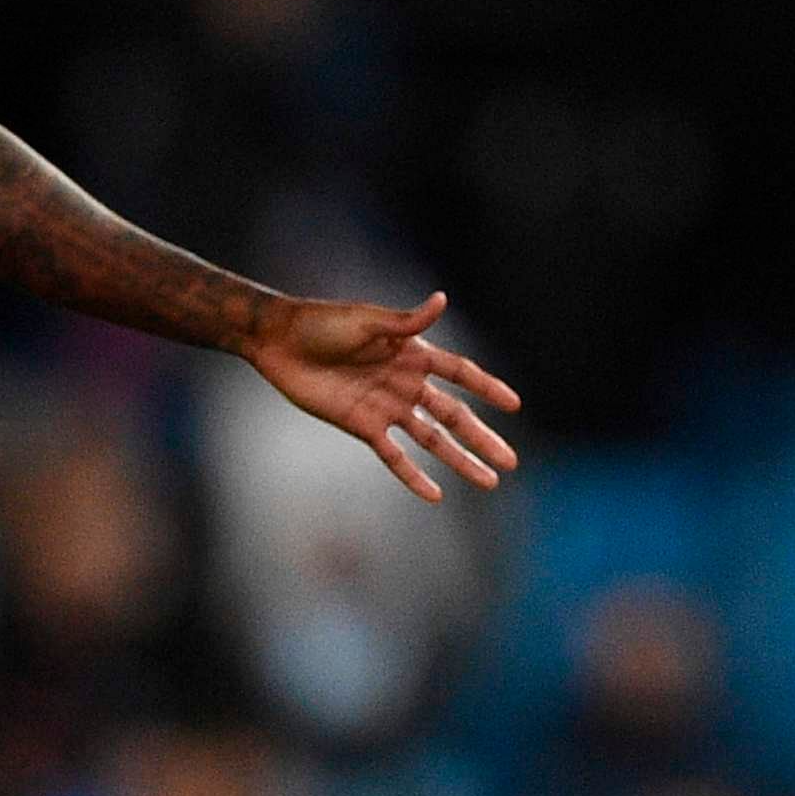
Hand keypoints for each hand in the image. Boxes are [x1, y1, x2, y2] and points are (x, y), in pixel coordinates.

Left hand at [247, 289, 524, 500]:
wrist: (280, 342)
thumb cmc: (323, 323)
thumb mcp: (367, 320)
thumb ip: (406, 321)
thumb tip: (442, 300)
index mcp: (413, 353)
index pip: (460, 374)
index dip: (487, 388)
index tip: (514, 405)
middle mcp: (406, 383)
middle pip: (454, 415)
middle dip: (483, 438)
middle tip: (510, 461)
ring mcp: (387, 407)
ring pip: (433, 440)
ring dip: (460, 460)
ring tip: (489, 481)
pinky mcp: (363, 426)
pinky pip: (394, 456)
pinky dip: (413, 475)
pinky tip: (436, 495)